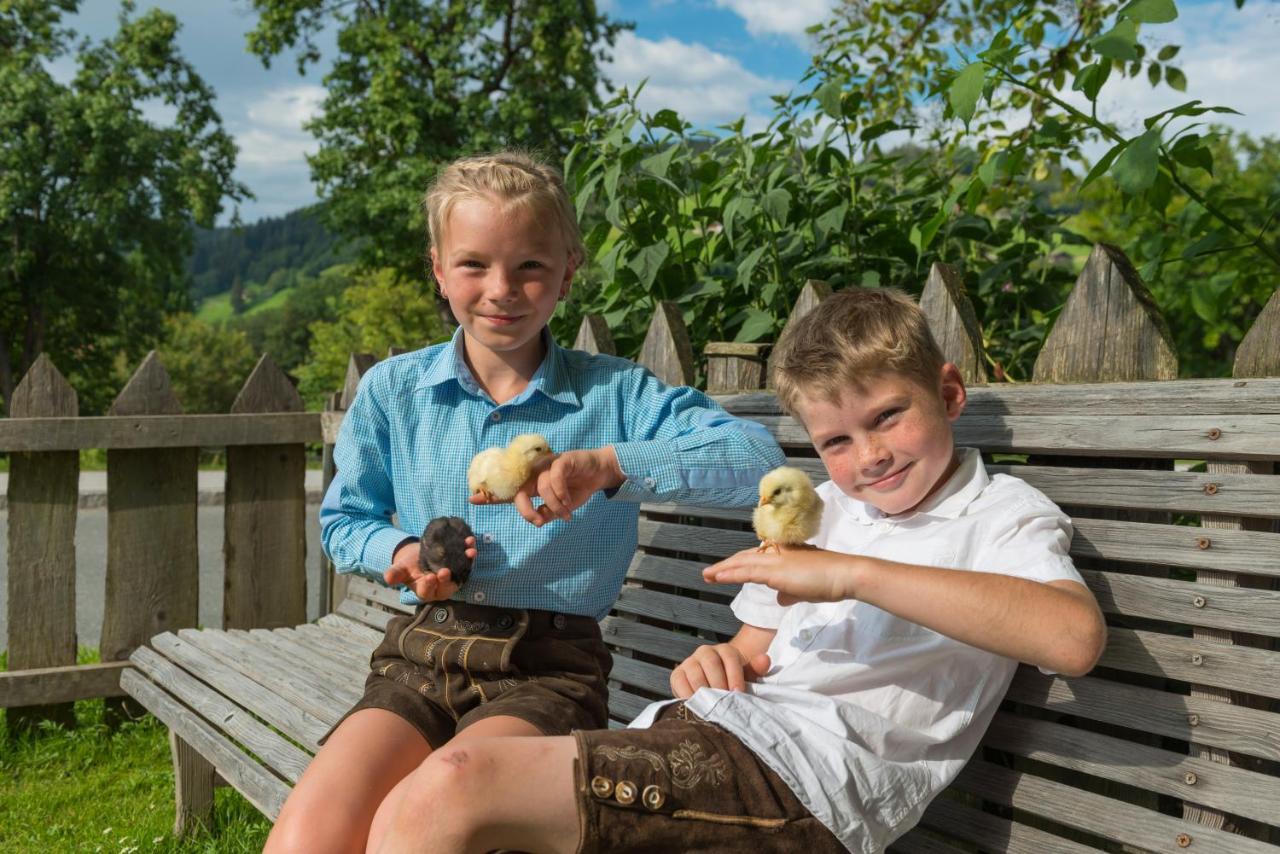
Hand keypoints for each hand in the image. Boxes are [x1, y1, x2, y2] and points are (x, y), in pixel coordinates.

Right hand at [383, 538, 475, 600]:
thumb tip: (387, 578)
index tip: (429, 577)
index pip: (427, 591)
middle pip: (446, 586)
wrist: (419, 556)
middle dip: (447, 579)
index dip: (428, 585)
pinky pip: (467, 561)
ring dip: (466, 562)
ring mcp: (453, 578)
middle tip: (446, 571)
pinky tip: (470, 541)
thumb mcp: (400, 569)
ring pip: (461, 572)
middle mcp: (441, 587)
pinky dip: (469, 552)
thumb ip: (395, 574)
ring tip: (468, 552)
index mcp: (426, 591)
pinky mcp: (460, 567)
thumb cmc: (409, 566)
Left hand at [473, 447, 623, 526]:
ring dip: (554, 505)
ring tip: (565, 514)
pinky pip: (555, 478)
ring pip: (541, 488)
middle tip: (539, 522)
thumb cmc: (577, 489)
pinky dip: (561, 492)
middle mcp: (535, 472)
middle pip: (520, 490)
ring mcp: (547, 464)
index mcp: (532, 483)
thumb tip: (537, 519)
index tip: (473, 499)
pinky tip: (569, 501)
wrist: (599, 473)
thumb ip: (547, 513)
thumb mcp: (560, 507)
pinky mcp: (561, 459)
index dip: (491, 494)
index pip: (509, 489)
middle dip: (525, 510)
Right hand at [670, 642, 770, 699]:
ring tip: (710, 707)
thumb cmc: (734, 683)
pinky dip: (686, 694)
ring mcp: (690, 662)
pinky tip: (695, 706)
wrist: (715, 686)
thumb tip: (764, 659)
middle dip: (718, 684)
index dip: (734, 675)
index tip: (738, 693)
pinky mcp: (677, 674)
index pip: (730, 657)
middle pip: (711, 663)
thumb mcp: (747, 676)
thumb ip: (756, 669)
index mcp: (725, 650)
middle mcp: (705, 652)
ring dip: (703, 691)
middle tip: (724, 702)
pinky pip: (679, 682)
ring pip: (695, 673)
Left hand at [703, 545, 857, 605]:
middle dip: (726, 566)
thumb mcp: (806, 589)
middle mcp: (777, 554)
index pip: (756, 559)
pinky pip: (746, 571)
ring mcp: (776, 560)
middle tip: (709, 574)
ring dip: (722, 570)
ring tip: (707, 576)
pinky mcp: (776, 571)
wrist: (844, 575)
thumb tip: (780, 598)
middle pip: (744, 558)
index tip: (726, 571)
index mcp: (784, 556)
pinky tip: (718, 578)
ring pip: (742, 563)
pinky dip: (730, 574)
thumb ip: (791, 591)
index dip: (739, 565)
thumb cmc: (830, 581)